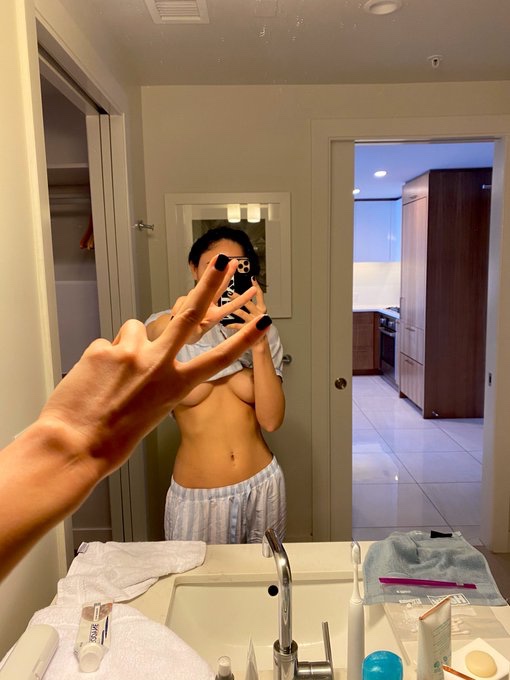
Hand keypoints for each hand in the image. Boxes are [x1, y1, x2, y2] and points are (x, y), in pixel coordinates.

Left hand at [38, 255, 271, 479]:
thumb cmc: (113, 439)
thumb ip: (157, 382)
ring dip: (128, 344)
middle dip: (207, 284)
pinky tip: (94, 380)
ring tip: (113, 373)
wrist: (74, 445)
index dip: (243, 339)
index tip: (262, 322)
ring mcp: (130, 354)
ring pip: (134, 330)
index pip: (218, 359)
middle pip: (188, 315)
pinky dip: (102, 359)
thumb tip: (147, 361)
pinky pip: (106, 345)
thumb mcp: (151, 413)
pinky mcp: (103, 349)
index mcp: (175, 387)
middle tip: (219, 259)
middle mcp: (158, 365)